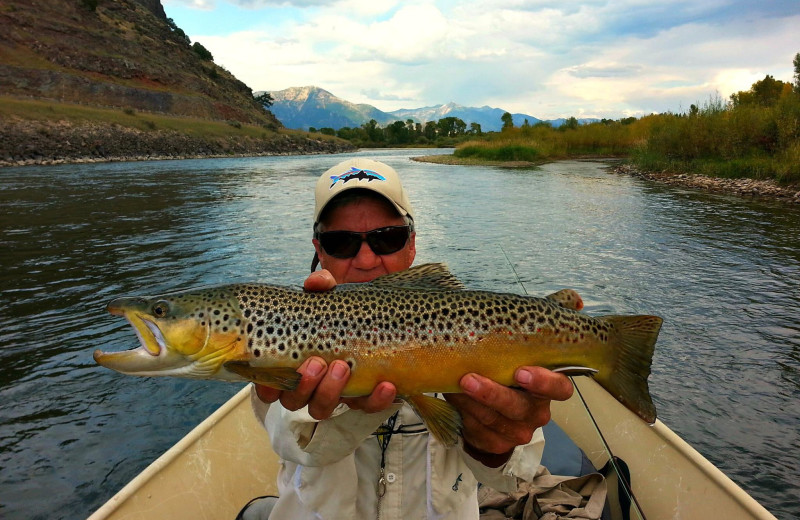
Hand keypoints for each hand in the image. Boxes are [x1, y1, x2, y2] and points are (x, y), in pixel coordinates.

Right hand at [254, 270, 397, 418]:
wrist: (378, 321)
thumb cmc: (339, 313)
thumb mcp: (329, 297)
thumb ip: (321, 287)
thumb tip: (316, 282)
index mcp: (289, 365)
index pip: (268, 386)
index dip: (267, 385)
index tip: (273, 372)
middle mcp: (307, 386)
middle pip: (292, 400)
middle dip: (303, 385)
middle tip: (318, 362)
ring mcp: (333, 395)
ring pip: (321, 409)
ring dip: (330, 392)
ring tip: (344, 366)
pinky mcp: (362, 399)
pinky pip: (365, 407)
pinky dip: (375, 400)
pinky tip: (386, 384)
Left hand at [444, 367, 573, 466]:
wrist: (496, 415)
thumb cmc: (506, 379)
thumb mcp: (511, 366)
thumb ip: (505, 357)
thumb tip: (477, 341)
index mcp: (549, 389)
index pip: (559, 388)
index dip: (543, 382)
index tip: (520, 373)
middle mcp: (538, 413)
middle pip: (519, 407)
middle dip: (492, 394)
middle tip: (469, 380)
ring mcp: (520, 433)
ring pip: (493, 419)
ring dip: (470, 402)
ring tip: (455, 387)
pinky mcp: (499, 444)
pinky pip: (479, 429)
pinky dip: (464, 412)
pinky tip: (455, 399)